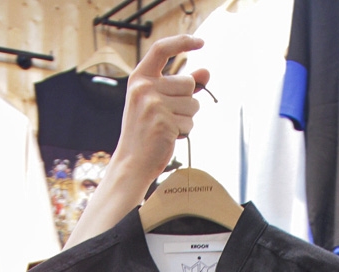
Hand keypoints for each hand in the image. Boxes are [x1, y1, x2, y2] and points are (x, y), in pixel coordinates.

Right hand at [63, 34, 209, 249]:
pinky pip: (190, 122)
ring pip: (192, 104)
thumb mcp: (157, 102)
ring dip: (186, 118)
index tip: (200, 42)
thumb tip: (207, 72)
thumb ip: (181, 85)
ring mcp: (153, 105)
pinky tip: (168, 138)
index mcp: (139, 78)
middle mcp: (145, 88)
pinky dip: (185, 132)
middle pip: (187, 82)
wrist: (131, 162)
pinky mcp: (164, 122)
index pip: (162, 49)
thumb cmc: (145, 131)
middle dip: (186, 100)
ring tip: (166, 128)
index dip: (182, 41)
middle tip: (168, 116)